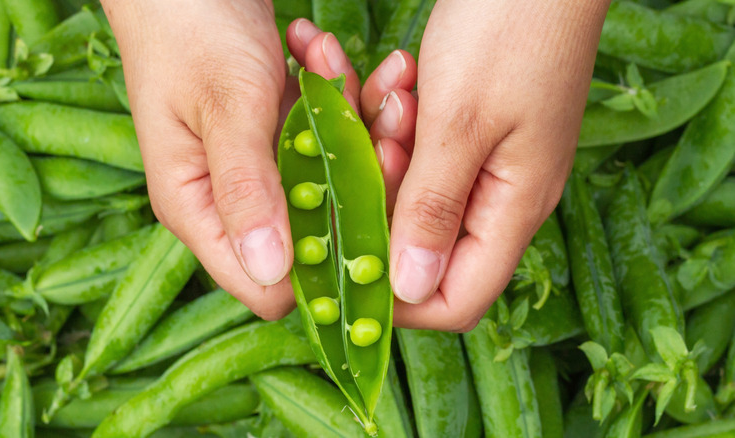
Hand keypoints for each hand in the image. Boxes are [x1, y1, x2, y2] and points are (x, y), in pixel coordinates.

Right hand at [101, 0, 416, 319]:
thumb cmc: (189, 29)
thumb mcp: (224, 107)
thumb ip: (245, 188)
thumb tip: (269, 270)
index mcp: (198, 209)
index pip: (265, 284)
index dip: (323, 272)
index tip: (374, 225)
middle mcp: (231, 199)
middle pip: (313, 231)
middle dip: (355, 179)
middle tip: (378, 121)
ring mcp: (260, 166)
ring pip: (330, 178)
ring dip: (348, 120)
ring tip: (331, 58)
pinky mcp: (280, 135)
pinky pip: (326, 135)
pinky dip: (334, 94)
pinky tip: (317, 48)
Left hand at [389, 0, 610, 330]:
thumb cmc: (511, 28)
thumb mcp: (459, 123)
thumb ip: (432, 210)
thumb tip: (409, 288)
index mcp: (513, 209)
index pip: (456, 299)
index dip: (398, 296)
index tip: (348, 258)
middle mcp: (502, 197)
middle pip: (422, 244)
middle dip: (380, 200)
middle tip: (370, 141)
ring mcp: (487, 162)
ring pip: (412, 191)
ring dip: (384, 148)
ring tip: (393, 92)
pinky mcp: (470, 130)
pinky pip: (417, 149)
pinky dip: (396, 122)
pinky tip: (400, 76)